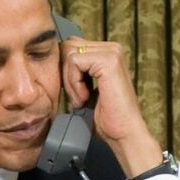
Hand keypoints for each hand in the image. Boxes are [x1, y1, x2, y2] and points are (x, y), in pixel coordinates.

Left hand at [58, 35, 164, 178]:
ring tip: (82, 99)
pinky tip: (85, 98)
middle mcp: (112, 48)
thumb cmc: (107, 116)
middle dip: (66, 74)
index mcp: (108, 52)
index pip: (72, 47)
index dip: (66, 71)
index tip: (76, 93)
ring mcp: (112, 52)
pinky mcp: (108, 61)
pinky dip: (74, 83)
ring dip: (70, 81)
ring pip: (69, 54)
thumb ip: (77, 71)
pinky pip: (74, 62)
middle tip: (78, 97)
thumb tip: (56, 61)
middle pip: (68, 46)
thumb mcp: (87, 88)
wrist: (123, 133)